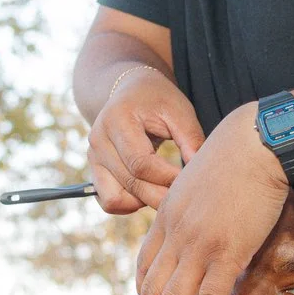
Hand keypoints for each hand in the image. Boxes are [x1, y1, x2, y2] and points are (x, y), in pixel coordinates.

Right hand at [86, 67, 205, 214]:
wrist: (131, 90)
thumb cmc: (159, 99)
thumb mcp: (179, 111)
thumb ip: (191, 140)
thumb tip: (201, 174)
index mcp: (117, 120)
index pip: (141, 163)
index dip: (167, 178)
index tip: (190, 181)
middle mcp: (98, 140)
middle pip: (130, 183)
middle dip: (161, 195)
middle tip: (185, 195)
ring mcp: (93, 157)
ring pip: (117, 198)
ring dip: (145, 202)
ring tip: (166, 189)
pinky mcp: (94, 169)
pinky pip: (108, 201)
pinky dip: (130, 204)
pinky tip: (149, 190)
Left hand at [133, 104, 288, 294]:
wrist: (256, 143)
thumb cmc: (235, 159)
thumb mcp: (198, 183)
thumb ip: (191, 210)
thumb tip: (197, 226)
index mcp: (166, 217)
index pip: (145, 267)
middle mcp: (175, 235)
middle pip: (152, 291)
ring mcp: (199, 245)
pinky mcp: (228, 252)